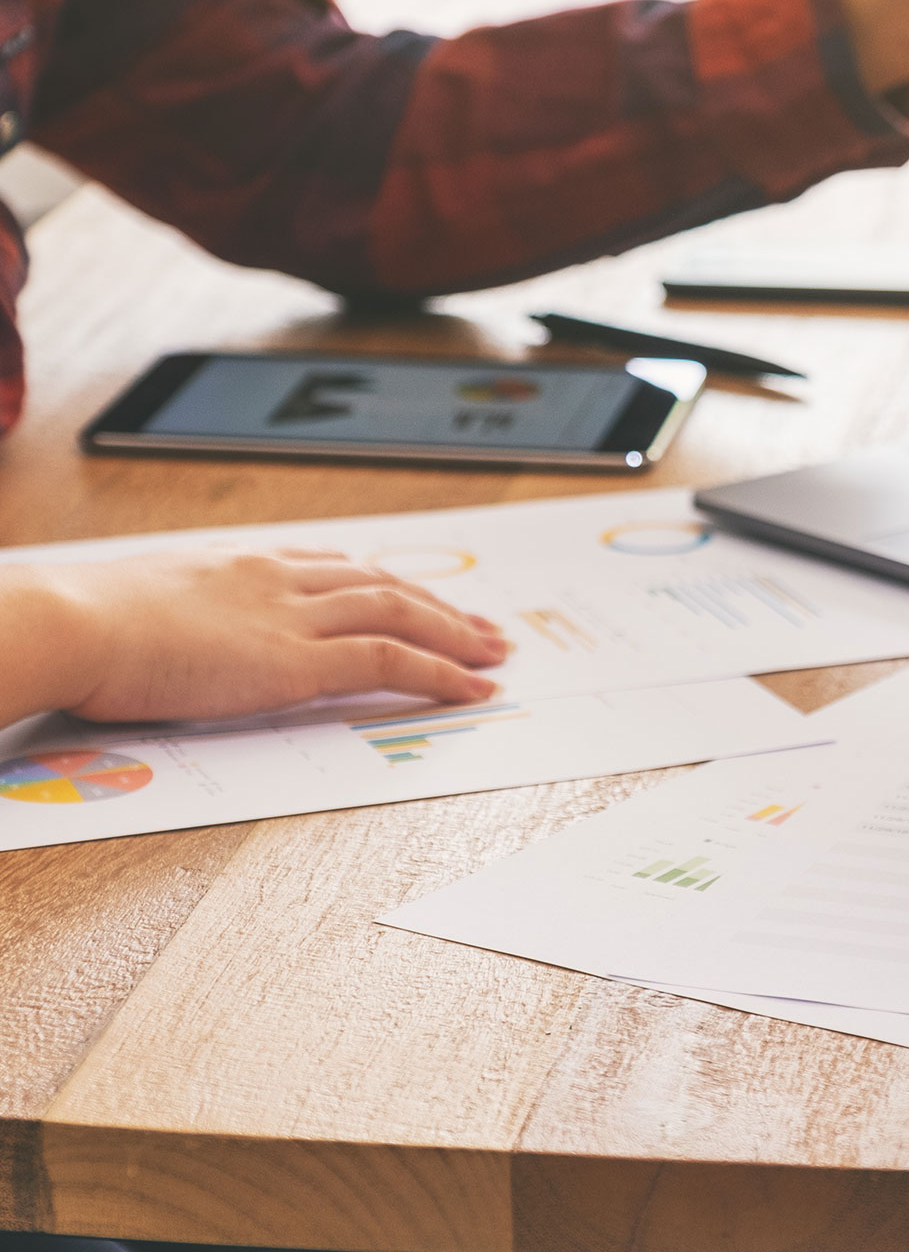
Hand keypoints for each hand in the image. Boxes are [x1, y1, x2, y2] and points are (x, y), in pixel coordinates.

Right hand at [5, 549, 506, 724]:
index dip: (383, 583)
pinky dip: (441, 673)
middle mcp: (280, 580)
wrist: (71, 622)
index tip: (416, 596)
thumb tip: (170, 633)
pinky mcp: (297, 661)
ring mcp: (293, 617)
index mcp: (242, 563)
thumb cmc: (83, 622)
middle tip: (481, 629)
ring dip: (455, 636)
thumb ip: (179, 613)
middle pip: (381, 585)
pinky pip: (390, 660)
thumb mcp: (141, 604)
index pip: (334, 566)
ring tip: (493, 657)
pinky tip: (471, 688)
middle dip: (439, 607)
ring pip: (400, 615)